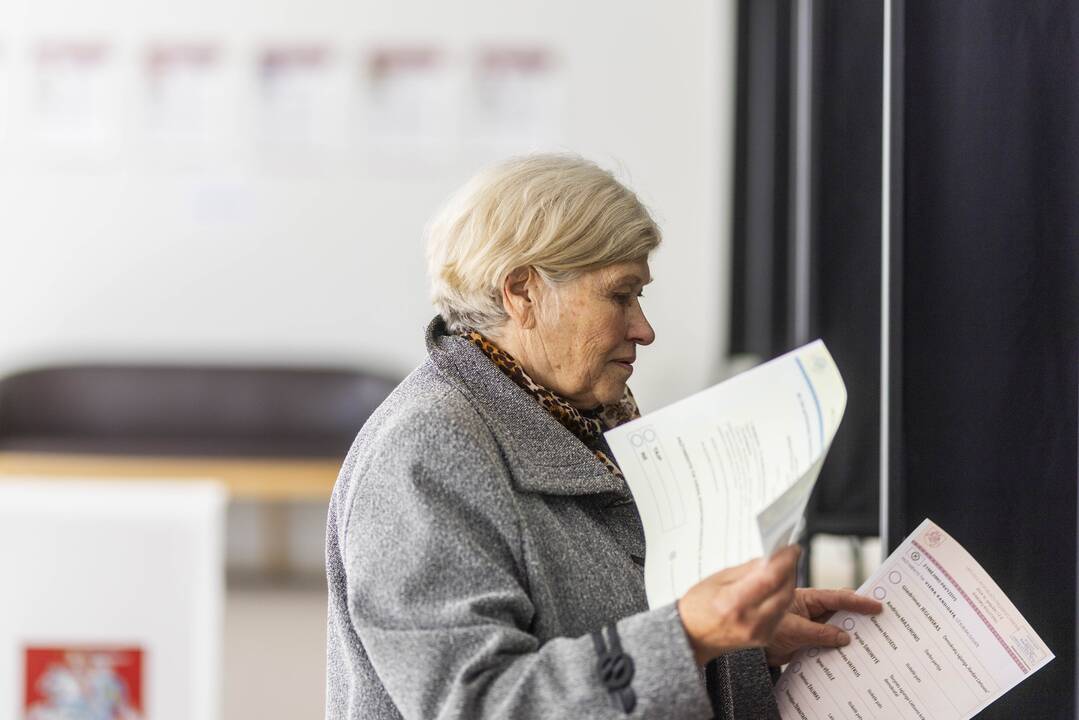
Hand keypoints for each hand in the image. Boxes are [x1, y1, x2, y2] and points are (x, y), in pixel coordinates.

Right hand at [676, 546, 799, 664]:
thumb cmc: (698, 608)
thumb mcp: (717, 579)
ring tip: (783, 567)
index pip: (770, 578)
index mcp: (733, 603)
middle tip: (789, 555)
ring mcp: (759, 632)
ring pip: (786, 602)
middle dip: (790, 569)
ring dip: (789, 582)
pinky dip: (783, 596)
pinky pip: (782, 613)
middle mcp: (749, 621)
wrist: (692, 636)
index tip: (791, 549)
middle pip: (784, 590)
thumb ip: (747, 569)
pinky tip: (778, 586)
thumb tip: (770, 556)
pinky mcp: (764, 637)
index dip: (785, 561)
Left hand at [764, 588, 882, 665]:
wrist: (750, 651)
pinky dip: (839, 649)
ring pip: (837, 629)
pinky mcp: (810, 642)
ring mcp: (812, 626)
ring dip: (850, 635)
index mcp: (807, 599)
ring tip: (870, 641)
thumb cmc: (764, 631)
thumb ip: (820, 633)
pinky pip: (829, 644)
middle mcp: (811, 611)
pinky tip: (850, 656)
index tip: (876, 605)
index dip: (858, 601)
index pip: (837, 598)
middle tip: (879, 622)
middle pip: (840, 611)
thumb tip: (844, 637)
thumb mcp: (794, 630)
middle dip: (859, 616)